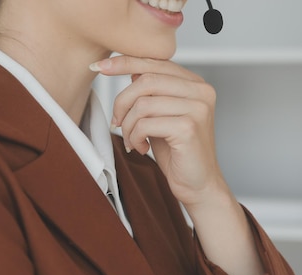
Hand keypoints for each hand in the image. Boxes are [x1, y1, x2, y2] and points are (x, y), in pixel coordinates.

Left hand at [91, 55, 227, 206]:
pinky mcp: (188, 128)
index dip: (125, 62)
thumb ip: (153, 92)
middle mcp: (201, 92)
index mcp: (196, 85)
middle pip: (146, 81)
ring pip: (143, 104)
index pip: (156, 62)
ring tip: (132, 140)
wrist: (198, 184)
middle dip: (122, 102)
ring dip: (128, 125)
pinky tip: (142, 147)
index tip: (100, 66)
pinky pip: (145, 124)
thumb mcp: (162, 115)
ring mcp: (197, 109)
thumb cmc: (179, 152)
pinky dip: (135, 137)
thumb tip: (131, 70)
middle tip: (118, 122)